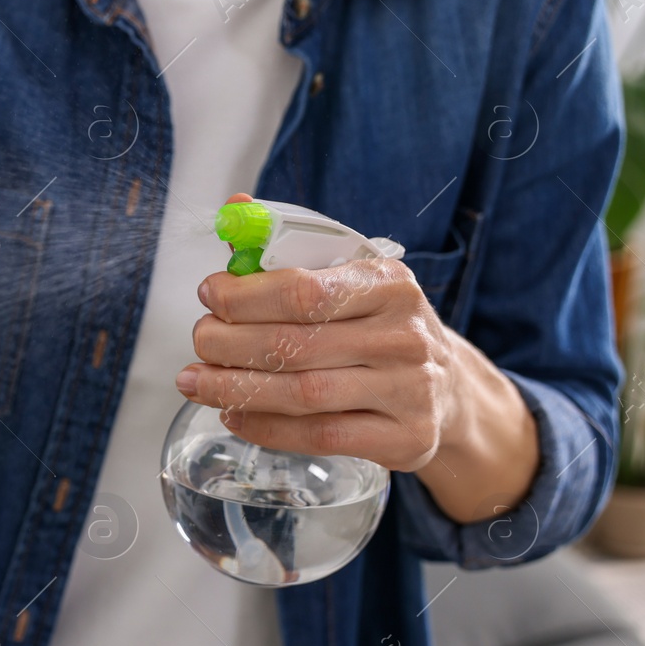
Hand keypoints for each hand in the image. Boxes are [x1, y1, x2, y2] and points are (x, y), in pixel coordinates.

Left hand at [176, 256, 456, 471]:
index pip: (304, 290)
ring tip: (196, 382)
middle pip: (295, 344)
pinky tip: (233, 414)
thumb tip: (236, 206)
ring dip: (236, 388)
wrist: (448, 390)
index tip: (209, 295)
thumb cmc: (379, 328)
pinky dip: (266, 427)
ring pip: (303, 393)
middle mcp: (404, 336)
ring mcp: (409, 391)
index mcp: (389, 284)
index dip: (245, 296)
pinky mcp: (405, 438)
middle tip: (199, 341)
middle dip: (229, 344)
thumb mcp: (350, 279)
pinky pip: (320, 436)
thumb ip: (292, 249)